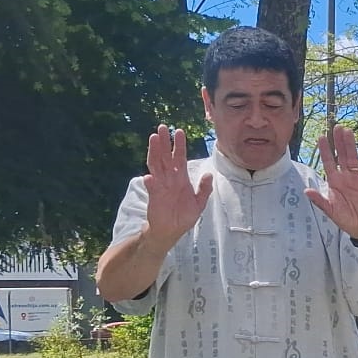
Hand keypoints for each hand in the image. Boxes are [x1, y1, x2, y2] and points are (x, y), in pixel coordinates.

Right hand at [142, 124, 212, 249]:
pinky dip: (150, 181)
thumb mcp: (198, 203)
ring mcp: (160, 185)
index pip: (180, 157)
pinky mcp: (154, 196)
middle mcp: (169, 178)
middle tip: (162, 127)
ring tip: (153, 138)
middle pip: (165, 156)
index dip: (179, 145)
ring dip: (154, 152)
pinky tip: (149, 177)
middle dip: (164, 142)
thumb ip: (204, 189)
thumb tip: (209, 174)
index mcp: (181, 178)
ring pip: (156, 165)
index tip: (179, 131)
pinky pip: (152, 187)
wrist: (171, 231)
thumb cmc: (184, 216)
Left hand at [307, 125, 357, 239]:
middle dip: (338, 142)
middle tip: (336, 127)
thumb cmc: (345, 219)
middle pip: (341, 156)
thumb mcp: (330, 211)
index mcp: (334, 182)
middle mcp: (345, 177)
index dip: (325, 150)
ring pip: (353, 158)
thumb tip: (306, 191)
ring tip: (348, 132)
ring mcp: (357, 178)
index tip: (321, 137)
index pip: (328, 162)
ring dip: (351, 146)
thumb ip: (320, 200)